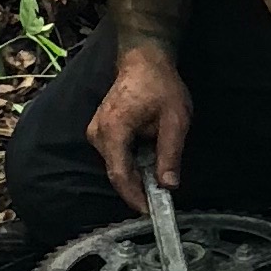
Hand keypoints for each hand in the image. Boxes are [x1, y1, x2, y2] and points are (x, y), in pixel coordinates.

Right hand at [88, 43, 191, 209]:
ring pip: (116, 164)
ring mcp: (95, 132)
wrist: (144, 59)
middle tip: (160, 197)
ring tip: (158, 173)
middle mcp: (97, 134)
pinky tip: (148, 158)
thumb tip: (169, 186)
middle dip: (137, 187)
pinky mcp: (99, 131)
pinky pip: (115, 154)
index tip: (149, 211)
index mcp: (113, 130)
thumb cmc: (160, 85)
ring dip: (136, 173)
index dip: (133, 196)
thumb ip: (170, 153)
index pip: (119, 174)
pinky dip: (131, 161)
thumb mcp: (175, 119)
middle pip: (116, 171)